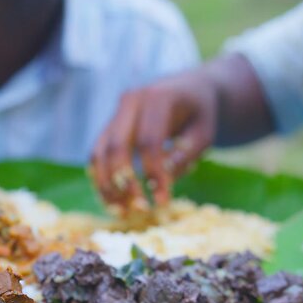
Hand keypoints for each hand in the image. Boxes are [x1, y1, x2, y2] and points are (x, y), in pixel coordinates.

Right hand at [90, 69, 217, 210]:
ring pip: (100, 153)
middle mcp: (130, 101)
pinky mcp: (109, 128)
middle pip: (117, 146)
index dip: (154, 173)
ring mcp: (115, 114)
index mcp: (157, 97)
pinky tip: (114, 203)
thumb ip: (186, 153)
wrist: (187, 89)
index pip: (149, 141)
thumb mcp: (205, 131)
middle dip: (125, 182)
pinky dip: (101, 181)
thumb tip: (164, 178)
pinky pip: (97, 156)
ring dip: (107, 186)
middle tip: (141, 210)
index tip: (162, 202)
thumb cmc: (199, 113)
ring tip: (122, 213)